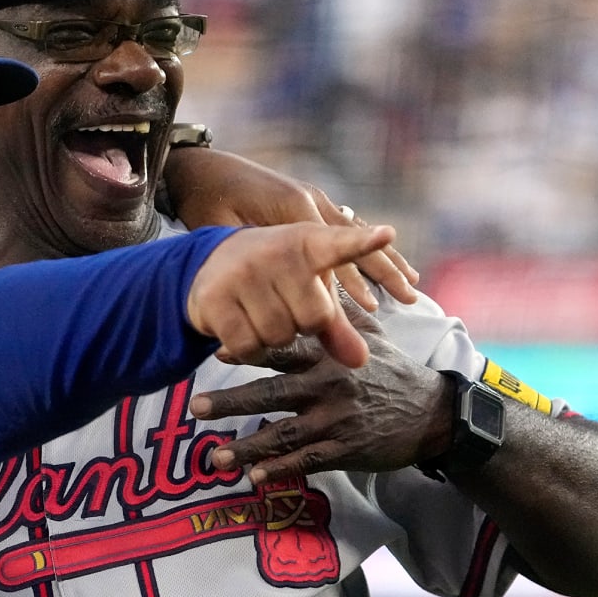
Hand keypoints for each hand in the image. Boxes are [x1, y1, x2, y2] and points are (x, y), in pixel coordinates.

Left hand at [164, 148, 418, 308]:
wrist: (198, 166)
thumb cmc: (205, 199)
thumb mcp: (220, 227)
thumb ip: (249, 254)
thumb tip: (272, 288)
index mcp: (293, 205)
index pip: (330, 252)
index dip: (350, 283)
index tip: (373, 308)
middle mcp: (309, 200)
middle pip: (355, 242)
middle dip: (384, 271)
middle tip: (412, 298)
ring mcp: (310, 199)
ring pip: (356, 234)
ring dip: (383, 260)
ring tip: (410, 283)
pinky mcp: (305, 202)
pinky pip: (344, 228)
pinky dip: (365, 247)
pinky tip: (382, 258)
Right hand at [186, 222, 393, 368]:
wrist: (211, 263)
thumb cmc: (275, 277)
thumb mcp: (308, 289)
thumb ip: (337, 325)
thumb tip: (359, 361)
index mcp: (307, 242)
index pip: (339, 245)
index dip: (362, 243)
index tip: (386, 235)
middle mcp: (275, 252)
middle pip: (314, 319)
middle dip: (302, 325)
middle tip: (283, 305)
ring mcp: (243, 273)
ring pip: (280, 336)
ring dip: (273, 338)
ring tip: (259, 313)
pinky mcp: (215, 298)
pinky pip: (249, 346)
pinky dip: (249, 350)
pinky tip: (241, 328)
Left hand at [187, 296, 451, 484]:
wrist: (431, 414)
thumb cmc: (392, 369)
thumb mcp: (369, 335)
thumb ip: (336, 311)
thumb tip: (315, 274)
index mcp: (329, 356)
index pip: (286, 349)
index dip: (252, 348)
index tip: (218, 351)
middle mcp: (329, 387)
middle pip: (273, 394)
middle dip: (233, 402)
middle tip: (196, 407)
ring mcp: (336, 421)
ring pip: (284, 435)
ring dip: (247, 447)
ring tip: (215, 457)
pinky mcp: (345, 450)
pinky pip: (307, 462)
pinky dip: (280, 469)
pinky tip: (254, 477)